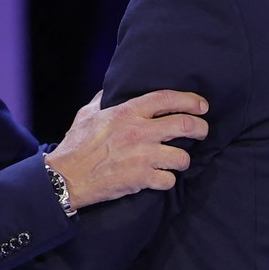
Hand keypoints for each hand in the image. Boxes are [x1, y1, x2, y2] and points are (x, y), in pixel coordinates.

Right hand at [45, 89, 209, 208]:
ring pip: (182, 157)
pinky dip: (167, 180)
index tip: (202, 105)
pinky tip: (161, 178)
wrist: (66, 177)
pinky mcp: (141, 179)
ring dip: (182, 160)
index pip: (167, 98)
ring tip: (177, 161)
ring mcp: (142, 157)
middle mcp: (139, 132)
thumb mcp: (87, 114)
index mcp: (127, 112)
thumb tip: (110, 89)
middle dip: (200, 128)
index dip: (190, 100)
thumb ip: (103, 100)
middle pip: (184, 125)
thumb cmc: (75, 145)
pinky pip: (169, 180)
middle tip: (202, 131)